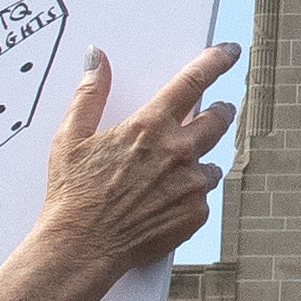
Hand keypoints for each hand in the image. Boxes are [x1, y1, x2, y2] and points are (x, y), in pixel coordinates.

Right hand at [33, 42, 239, 277]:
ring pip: (212, 162)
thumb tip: (96, 59)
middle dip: (220, 112)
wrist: (81, 248)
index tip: (230, 52)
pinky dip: (190, 196)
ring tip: (177, 172)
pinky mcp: (196, 213)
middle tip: (217, 111)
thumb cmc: (72, 194)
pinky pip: (203, 197)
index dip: (216, 61)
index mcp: (149, 126)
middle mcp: (178, 150)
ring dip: (201, 161)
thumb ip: (89, 94)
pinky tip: (165, 203)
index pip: (193, 81)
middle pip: (218, 119)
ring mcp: (191, 183)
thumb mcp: (70, 137)